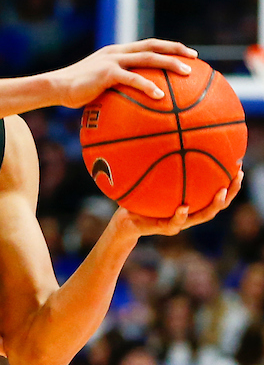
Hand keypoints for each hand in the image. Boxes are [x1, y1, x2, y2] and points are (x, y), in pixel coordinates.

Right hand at [48, 38, 197, 107]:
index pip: (147, 44)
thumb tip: (134, 108)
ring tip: (186, 73)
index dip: (168, 47)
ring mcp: (112, 60)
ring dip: (169, 63)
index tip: (187, 54)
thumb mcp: (99, 87)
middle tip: (196, 58)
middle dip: (175, 49)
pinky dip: (148, 86)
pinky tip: (160, 96)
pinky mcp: (106, 72)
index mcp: (117, 53)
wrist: (55, 87)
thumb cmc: (76, 92)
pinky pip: (132, 78)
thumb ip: (116, 90)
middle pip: (152, 45)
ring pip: (147, 57)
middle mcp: (116, 52)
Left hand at [111, 171, 242, 238]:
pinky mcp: (163, 228)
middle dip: (230, 192)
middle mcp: (189, 212)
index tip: (238, 166)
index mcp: (191, 201)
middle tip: (237, 177)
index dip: (229, 182)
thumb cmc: (142, 197)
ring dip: (213, 205)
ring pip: (202, 216)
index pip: (215, 192)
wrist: (125, 220)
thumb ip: (161, 163)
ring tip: (220, 193)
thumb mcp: (152, 179)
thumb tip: (165, 135)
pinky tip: (183, 207)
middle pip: (217, 204)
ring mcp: (178, 222)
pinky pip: (174, 223)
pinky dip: (179, 216)